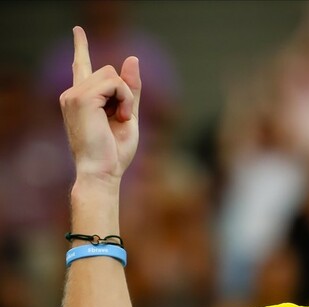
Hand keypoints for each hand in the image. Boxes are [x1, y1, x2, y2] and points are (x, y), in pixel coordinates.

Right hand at [59, 26, 140, 185]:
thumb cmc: (114, 151)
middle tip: (120, 118)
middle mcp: (73, 93)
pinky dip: (123, 98)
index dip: (80, 47)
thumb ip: (130, 89)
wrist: (103, 171)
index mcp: (82, 98)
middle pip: (108, 70)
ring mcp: (74, 94)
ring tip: (118, 118)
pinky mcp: (81, 97)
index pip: (80, 66)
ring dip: (125, 97)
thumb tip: (132, 57)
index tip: (78, 30)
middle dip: (124, 92)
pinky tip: (118, 115)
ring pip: (112, 75)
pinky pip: (114, 82)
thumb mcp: (127, 115)